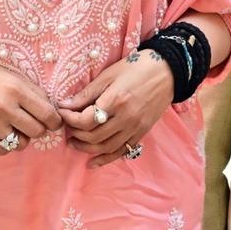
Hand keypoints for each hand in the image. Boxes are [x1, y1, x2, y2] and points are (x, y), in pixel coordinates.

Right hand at [0, 54, 61, 153]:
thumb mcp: (12, 75)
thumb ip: (33, 92)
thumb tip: (53, 111)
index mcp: (16, 89)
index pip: (48, 114)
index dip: (55, 121)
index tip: (53, 121)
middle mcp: (5, 107)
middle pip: (37, 131)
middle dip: (39, 129)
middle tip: (32, 122)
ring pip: (21, 144)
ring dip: (22, 137)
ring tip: (14, 127)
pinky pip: (2, 150)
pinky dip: (6, 144)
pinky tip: (2, 132)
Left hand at [57, 49, 173, 167]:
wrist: (168, 72)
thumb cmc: (136, 67)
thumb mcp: (109, 75)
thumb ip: (87, 93)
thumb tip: (65, 105)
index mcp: (116, 100)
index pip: (86, 119)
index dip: (70, 119)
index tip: (62, 113)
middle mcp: (126, 118)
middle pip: (94, 136)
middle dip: (75, 133)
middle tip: (66, 126)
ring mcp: (135, 128)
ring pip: (105, 147)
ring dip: (86, 148)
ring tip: (74, 142)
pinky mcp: (142, 133)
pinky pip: (122, 151)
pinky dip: (106, 159)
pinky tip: (92, 162)